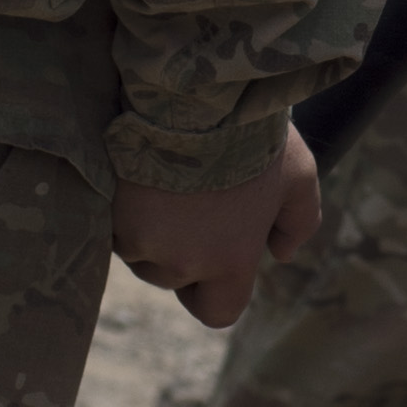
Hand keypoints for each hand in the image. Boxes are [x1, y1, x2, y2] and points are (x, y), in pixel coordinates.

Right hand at [112, 128, 320, 328]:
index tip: (213, 262)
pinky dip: (120, 208)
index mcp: (230, 261)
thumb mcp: (299, 175)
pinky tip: (138, 172)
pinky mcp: (107, 213)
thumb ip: (299, 222)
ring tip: (165, 178)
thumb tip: (282, 253)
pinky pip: (111, 226)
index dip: (213, 292)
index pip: (218, 312)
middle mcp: (181, 262)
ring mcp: (139, 239)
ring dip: (146, 228)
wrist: (193, 94)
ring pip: (138, 251)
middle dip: (178, 249)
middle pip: (172, 276)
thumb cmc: (253, 135)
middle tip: (190, 198)